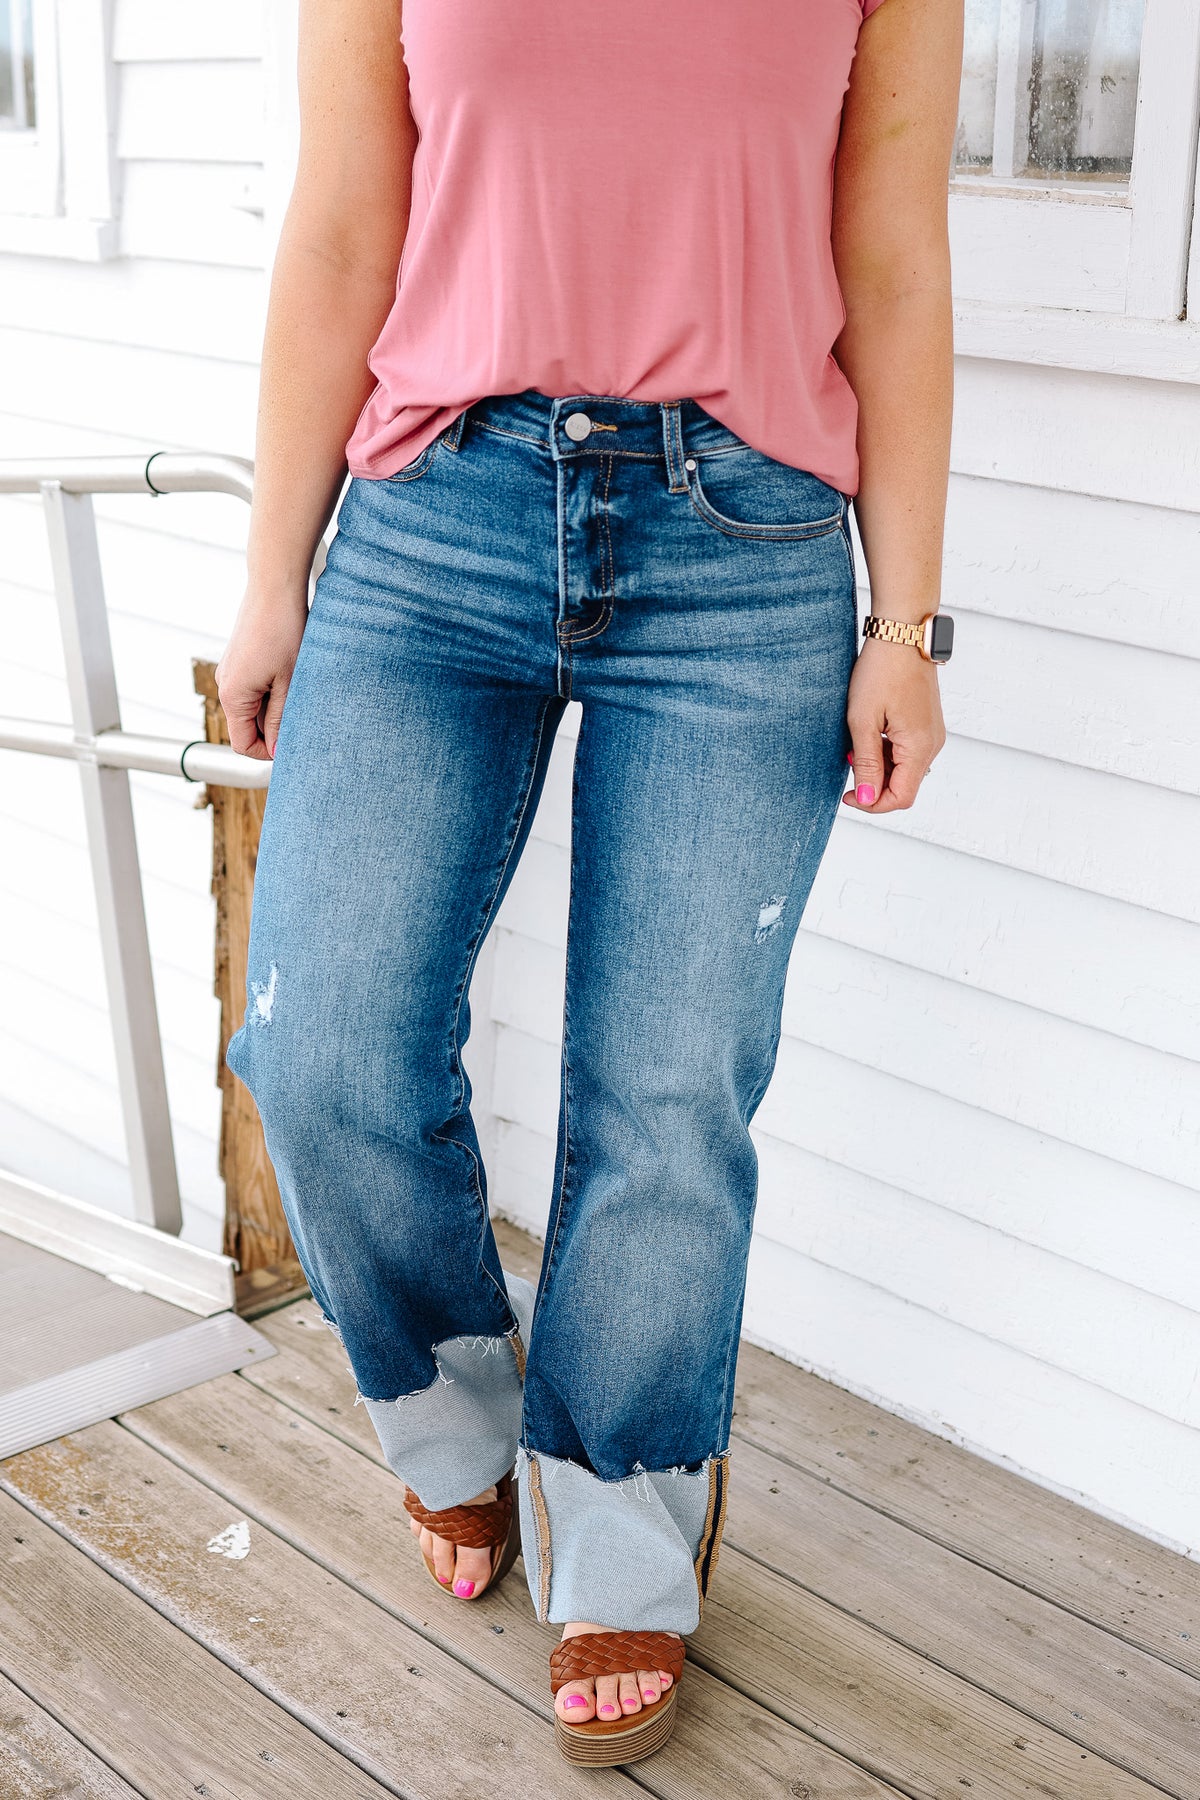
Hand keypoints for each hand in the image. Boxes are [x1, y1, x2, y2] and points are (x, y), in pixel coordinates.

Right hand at [214, 583, 309, 760]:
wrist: (274, 587)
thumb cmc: (284, 630)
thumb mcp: (289, 683)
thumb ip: (279, 720)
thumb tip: (275, 750)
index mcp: (232, 695)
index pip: (242, 744)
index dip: (268, 752)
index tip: (293, 745)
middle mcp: (225, 685)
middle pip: (246, 727)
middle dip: (273, 729)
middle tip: (303, 718)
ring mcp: (230, 672)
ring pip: (252, 707)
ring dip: (274, 708)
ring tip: (298, 691)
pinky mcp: (239, 661)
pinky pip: (252, 689)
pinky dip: (271, 691)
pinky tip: (291, 676)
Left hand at [842, 637, 945, 812]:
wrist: (903, 633)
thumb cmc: (881, 672)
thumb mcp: (863, 721)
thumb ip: (866, 763)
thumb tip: (866, 798)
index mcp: (920, 748)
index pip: (901, 798)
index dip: (872, 803)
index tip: (847, 794)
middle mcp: (933, 744)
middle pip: (904, 786)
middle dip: (873, 783)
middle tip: (849, 759)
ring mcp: (932, 734)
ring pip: (904, 769)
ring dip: (878, 766)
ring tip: (856, 742)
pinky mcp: (927, 723)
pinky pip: (907, 751)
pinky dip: (887, 752)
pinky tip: (870, 732)